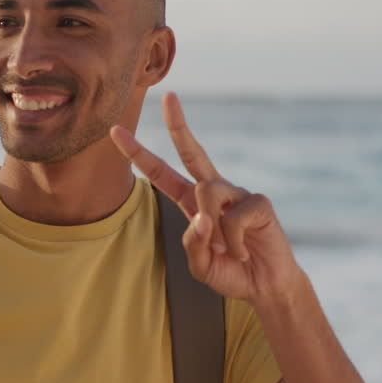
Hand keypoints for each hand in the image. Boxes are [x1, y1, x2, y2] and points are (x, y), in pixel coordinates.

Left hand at [109, 92, 303, 305]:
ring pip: (205, 193)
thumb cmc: (231, 272)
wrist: (265, 286)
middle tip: (169, 97)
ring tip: (227, 250)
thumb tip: (203, 217)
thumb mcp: (200, 264)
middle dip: (179, 125)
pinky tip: (243, 251)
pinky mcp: (258, 202)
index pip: (161, 173)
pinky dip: (232, 243)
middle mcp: (213, 191)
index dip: (139, 154)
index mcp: (190, 202)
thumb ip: (192, 243)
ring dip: (212, 230)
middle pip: (192, 151)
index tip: (116, 131)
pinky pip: (232, 217)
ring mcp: (236, 194)